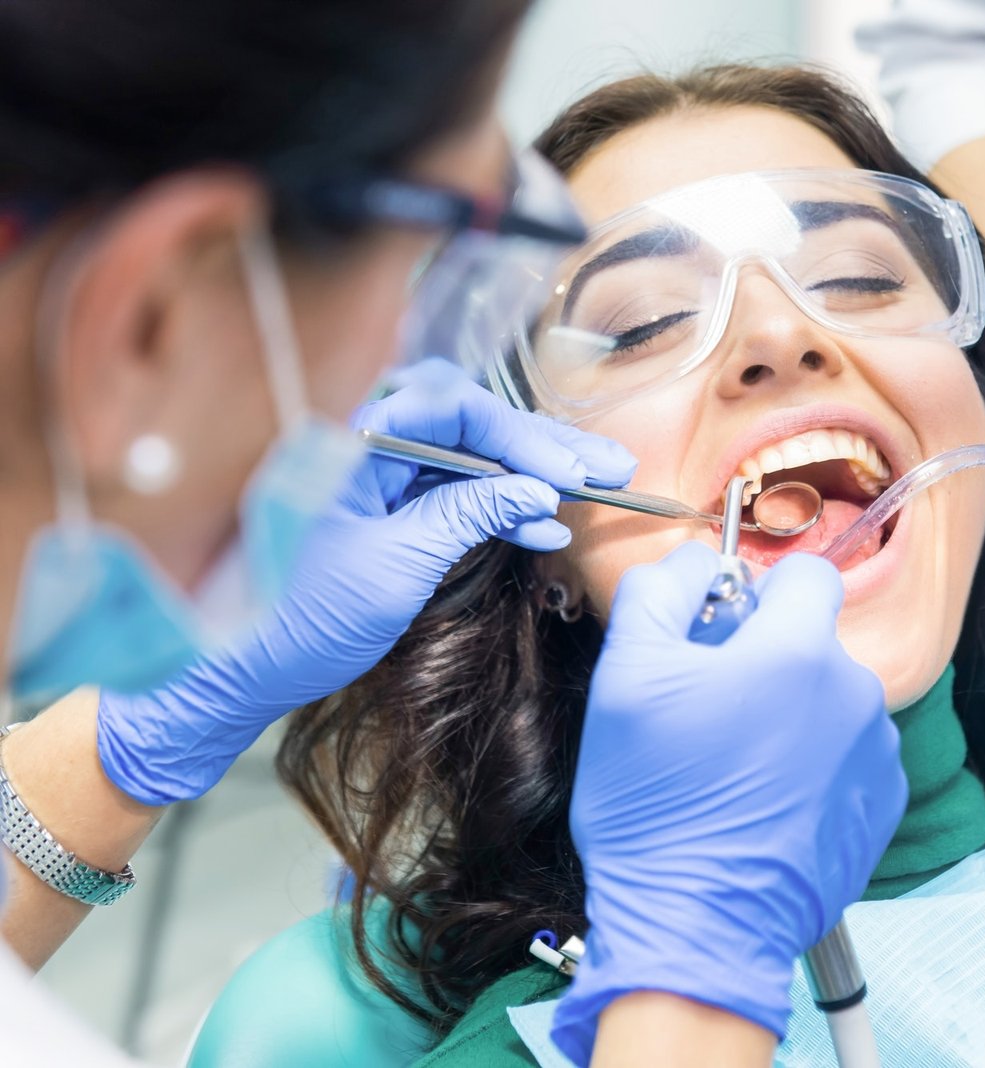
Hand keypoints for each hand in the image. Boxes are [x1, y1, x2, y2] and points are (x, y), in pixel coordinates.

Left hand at [96, 359, 635, 804]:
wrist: (261, 664)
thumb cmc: (310, 616)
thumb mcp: (399, 564)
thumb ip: (466, 516)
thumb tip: (536, 490)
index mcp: (357, 444)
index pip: (451, 408)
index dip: (516, 435)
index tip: (563, 472)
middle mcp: (376, 447)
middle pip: (475, 424)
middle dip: (544, 445)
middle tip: (608, 465)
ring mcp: (392, 478)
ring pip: (480, 457)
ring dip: (541, 473)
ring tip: (603, 485)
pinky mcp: (404, 510)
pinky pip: (469, 493)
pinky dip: (512, 509)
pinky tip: (551, 528)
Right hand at [551, 544, 904, 1064]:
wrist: (697, 929)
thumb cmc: (657, 805)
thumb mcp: (625, 680)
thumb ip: (659, 594)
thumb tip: (692, 563)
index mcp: (799, 651)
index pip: (806, 575)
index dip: (757, 592)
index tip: (720, 633)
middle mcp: (856, 694)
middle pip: (811, 645)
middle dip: (764, 664)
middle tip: (706, 716)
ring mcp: (876, 755)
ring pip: (828, 703)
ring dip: (789, 717)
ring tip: (731, 772)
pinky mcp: (882, 808)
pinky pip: (845, 759)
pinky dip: (811, 770)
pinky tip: (763, 807)